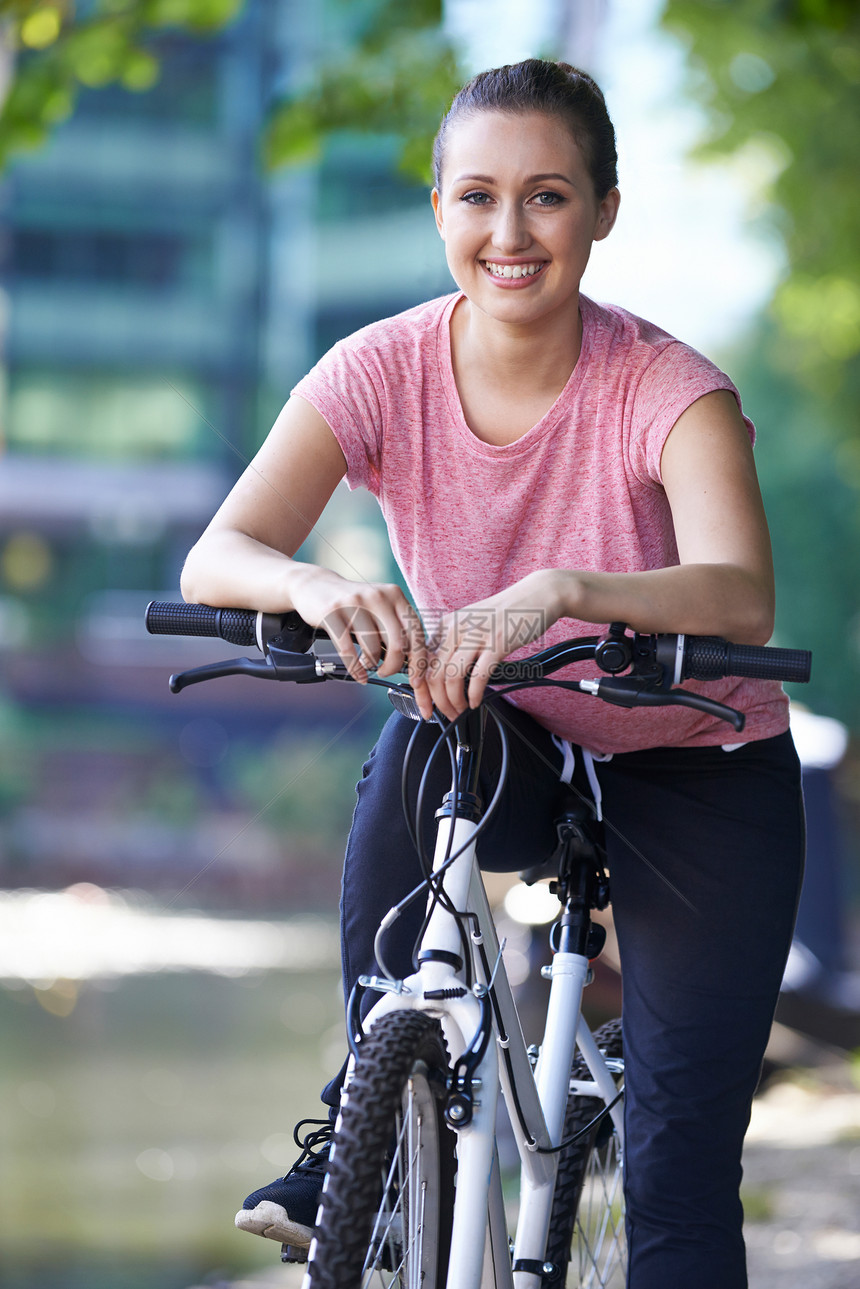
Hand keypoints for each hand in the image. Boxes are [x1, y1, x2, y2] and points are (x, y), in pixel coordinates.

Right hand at [286, 565, 432, 718]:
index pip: (415, 631)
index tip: (416, 678)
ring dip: (372, 664)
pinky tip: (359, 673)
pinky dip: (355, 668)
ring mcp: (353, 604)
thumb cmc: (355, 604)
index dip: (418, 659)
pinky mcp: (332, 614)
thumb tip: (414, 662)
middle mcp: (377, 596)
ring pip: (373, 648)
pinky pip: (348, 650)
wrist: (316, 585)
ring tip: (368, 664)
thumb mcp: (380, 606)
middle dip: (393, 666)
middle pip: (396, 643)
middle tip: (386, 672)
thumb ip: (397, 627)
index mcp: (394, 594)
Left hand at [425, 570, 566, 719]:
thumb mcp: (471, 624)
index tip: (426, 706)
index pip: (422, 662)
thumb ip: (454, 644)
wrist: (536, 596)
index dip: (421, 690)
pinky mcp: (496, 644)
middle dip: (437, 701)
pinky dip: (473, 696)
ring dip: (454, 702)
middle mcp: (456, 628)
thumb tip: (440, 676)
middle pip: (433, 674)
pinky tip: (475, 703)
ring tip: (461, 712)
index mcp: (447, 625)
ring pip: (452, 678)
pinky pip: (477, 677)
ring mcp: (476, 635)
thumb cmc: (504, 614)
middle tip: (446, 714)